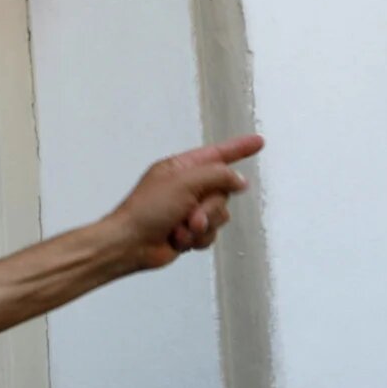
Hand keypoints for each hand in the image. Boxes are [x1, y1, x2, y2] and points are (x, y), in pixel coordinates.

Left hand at [104, 134, 264, 271]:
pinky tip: (177, 239)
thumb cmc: (145, 210)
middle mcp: (186, 187)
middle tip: (191, 216)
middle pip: (223, 192)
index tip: (258, 142)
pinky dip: (196, 239)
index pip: (217, 155)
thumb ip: (217, 176)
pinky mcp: (188, 232)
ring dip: (201, 226)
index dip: (238, 149)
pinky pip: (210, 234)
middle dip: (210, 209)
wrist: (129, 245)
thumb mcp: (184, 182)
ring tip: (180, 229)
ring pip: (219, 216)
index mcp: (181, 168)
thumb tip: (239, 180)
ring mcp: (188, 210)